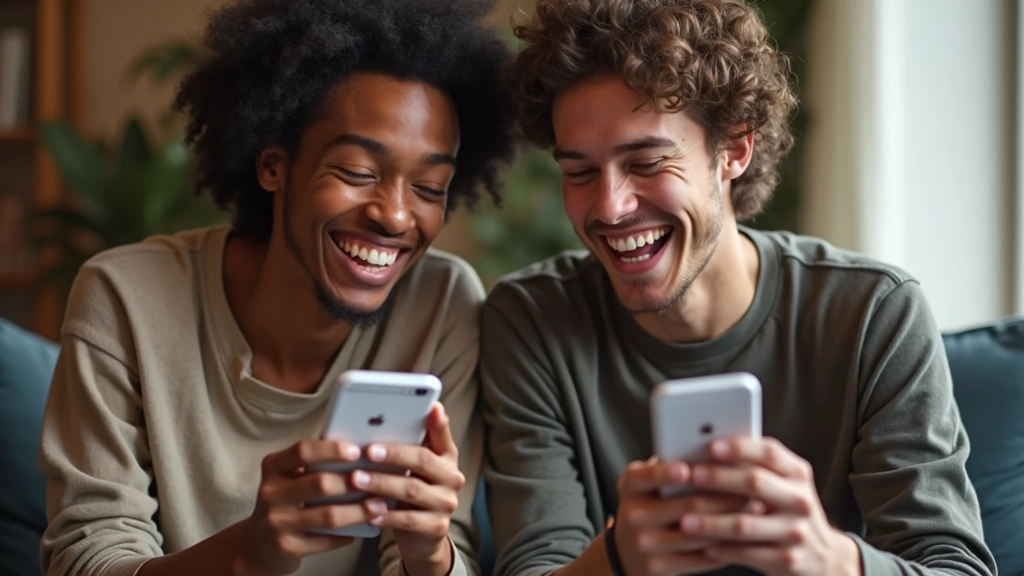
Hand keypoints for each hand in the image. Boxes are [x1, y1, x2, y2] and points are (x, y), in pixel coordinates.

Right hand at [235, 440, 369, 575]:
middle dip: (354, 483)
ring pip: (328, 515)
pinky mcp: (285, 546)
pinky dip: (347, 534)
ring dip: (359, 511)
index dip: (331, 449)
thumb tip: (361, 449)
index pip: (302, 451)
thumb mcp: (290, 478)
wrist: (258, 543)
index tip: (357, 451)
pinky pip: (325, 540)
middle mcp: (270, 492)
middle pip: (320, 483)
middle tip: (380, 482)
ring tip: (379, 506)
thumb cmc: (286, 502)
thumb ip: (315, 464)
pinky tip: (361, 529)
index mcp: (273, 467)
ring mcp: (276, 521)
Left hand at [351, 403, 465, 574]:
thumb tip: (386, 416)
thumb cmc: (413, 491)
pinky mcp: (436, 527)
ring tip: (356, 479)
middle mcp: (452, 477)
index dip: (437, 422)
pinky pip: (408, 520)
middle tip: (368, 451)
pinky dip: (387, 515)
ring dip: (381, 483)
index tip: (430, 407)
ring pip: (411, 490)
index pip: (443, 435)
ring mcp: (446, 503)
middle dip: (394, 454)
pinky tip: (368, 511)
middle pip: (423, 460)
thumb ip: (408, 443)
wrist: (422, 536)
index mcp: (447, 457)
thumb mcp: (415, 467)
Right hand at [613, 458, 761, 575]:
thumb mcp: (652, 483)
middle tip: (752, 488)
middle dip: (724, 496)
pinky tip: (742, 535)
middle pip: (686, 505)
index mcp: (630, 486)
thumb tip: (720, 453)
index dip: (664, 473)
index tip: (686, 469)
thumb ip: (676, 467)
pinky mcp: (658, 567)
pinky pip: (701, 557)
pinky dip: (726, 546)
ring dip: (731, 521)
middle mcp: (632, 515)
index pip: (645, 476)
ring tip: (755, 509)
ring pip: (698, 533)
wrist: (630, 550)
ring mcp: (644, 544)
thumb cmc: (652, 504)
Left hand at [681, 437, 861, 575]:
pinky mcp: (787, 560)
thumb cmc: (789, 512)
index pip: (769, 452)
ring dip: (711, 522)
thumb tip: (708, 448)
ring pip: (745, 524)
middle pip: (755, 483)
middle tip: (690, 476)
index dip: (740, 447)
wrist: (824, 558)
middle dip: (719, 478)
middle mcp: (800, 500)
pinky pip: (747, 553)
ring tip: (685, 520)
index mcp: (797, 474)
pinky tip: (704, 546)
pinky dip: (723, 549)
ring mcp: (795, 532)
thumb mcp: (784, 485)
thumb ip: (757, 467)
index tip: (711, 445)